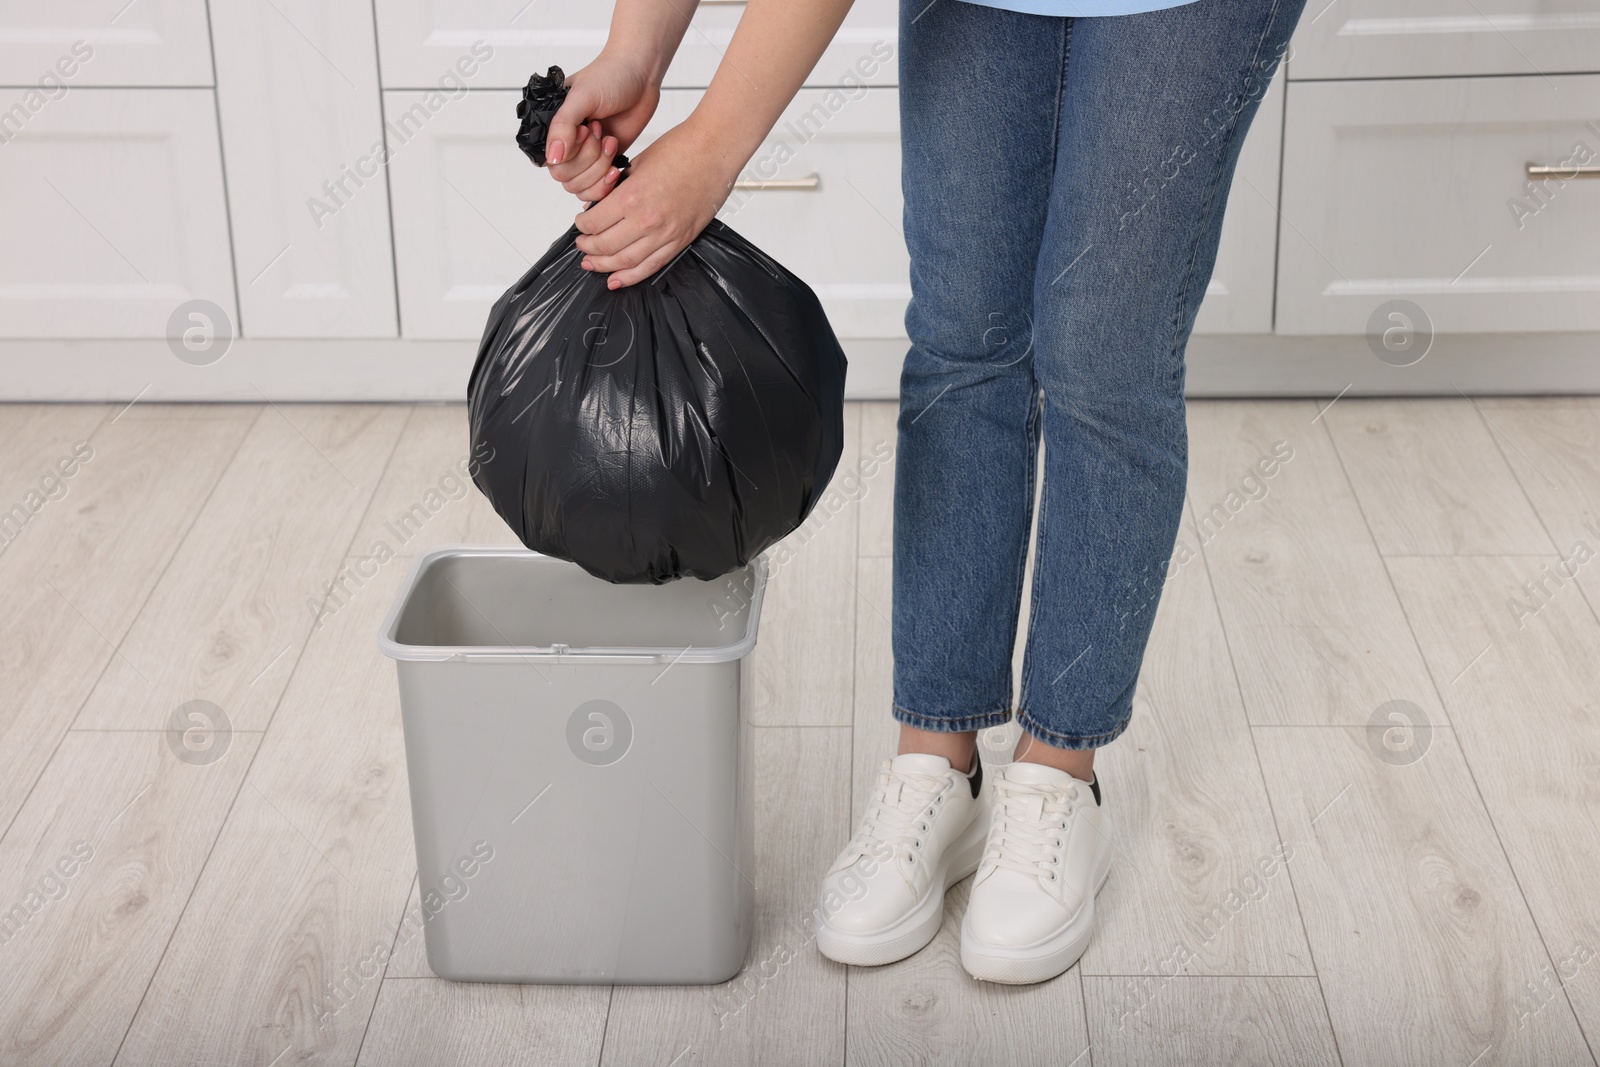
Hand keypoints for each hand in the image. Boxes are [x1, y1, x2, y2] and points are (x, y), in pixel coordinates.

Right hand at [546, 53, 659, 202]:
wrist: (640, 76)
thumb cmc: (609, 77)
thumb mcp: (582, 97)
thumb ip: (563, 126)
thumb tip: (552, 158)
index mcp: (551, 128)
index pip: (549, 162)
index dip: (569, 153)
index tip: (586, 128)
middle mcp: (565, 145)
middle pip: (566, 178)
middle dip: (588, 158)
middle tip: (600, 130)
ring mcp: (585, 157)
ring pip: (581, 187)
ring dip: (599, 168)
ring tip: (610, 140)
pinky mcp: (603, 164)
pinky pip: (596, 189)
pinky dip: (606, 182)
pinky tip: (616, 164)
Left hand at [573, 121, 737, 288]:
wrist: (715, 150)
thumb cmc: (681, 149)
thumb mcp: (638, 163)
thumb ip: (619, 188)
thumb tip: (604, 205)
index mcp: (632, 197)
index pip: (594, 222)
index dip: (582, 226)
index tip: (580, 223)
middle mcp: (647, 220)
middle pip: (606, 246)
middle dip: (588, 248)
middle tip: (582, 245)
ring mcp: (665, 234)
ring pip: (626, 261)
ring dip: (604, 265)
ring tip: (593, 264)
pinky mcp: (680, 240)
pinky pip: (651, 266)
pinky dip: (631, 276)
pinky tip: (617, 279)